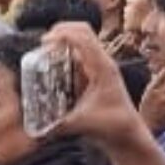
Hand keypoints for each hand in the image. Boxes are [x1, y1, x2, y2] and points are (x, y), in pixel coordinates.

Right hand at [43, 24, 147, 151]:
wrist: (129, 134)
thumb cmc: (112, 127)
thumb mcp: (83, 124)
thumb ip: (58, 126)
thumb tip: (35, 132)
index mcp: (103, 67)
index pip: (83, 38)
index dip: (62, 34)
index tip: (43, 42)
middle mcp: (103, 63)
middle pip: (83, 31)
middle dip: (62, 31)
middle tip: (43, 42)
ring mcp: (102, 67)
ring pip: (83, 41)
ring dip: (65, 41)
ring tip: (45, 51)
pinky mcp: (98, 74)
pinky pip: (82, 55)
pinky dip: (67, 54)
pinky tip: (55, 67)